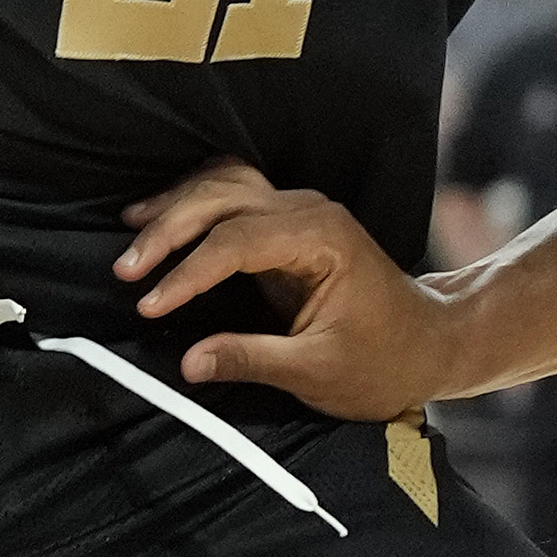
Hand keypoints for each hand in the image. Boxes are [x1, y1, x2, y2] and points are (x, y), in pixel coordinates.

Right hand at [117, 160, 467, 421]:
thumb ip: (251, 359)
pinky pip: (236, 195)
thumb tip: (188, 362)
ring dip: (177, 205)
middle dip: (169, 229)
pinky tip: (163, 216)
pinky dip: (196, 202)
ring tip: (131, 228)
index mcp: (321, 240)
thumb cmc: (384, 360)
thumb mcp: (317, 371)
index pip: (236, 241)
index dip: (187, 272)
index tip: (148, 302)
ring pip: (226, 184)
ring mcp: (301, 211)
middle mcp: (310, 212)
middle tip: (125, 268)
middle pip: (224, 198)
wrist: (431, 341)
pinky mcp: (290, 223)